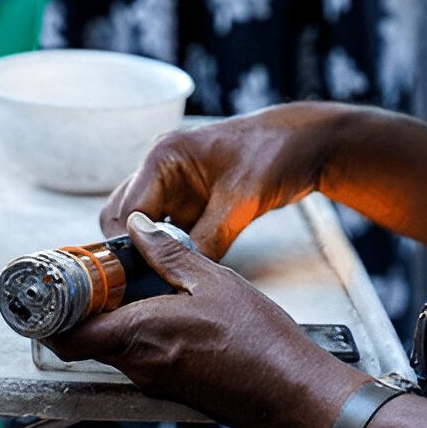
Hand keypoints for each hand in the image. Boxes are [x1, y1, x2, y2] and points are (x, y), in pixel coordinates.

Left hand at [47, 211, 364, 427]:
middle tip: (94, 276)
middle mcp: (139, 365)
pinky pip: (137, 358)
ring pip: (111, 349)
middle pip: (85, 341)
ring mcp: (154, 381)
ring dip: (111, 320)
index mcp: (141, 335)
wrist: (293, 393)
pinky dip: (136, 334)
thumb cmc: (261, 341)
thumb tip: (136, 228)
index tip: (55, 286)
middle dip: (81, 310)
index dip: (50, 314)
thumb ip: (168, 253)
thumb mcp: (213, 281)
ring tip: (133, 286)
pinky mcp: (172, 388)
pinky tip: (164, 310)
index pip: (67, 335)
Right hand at [100, 103, 337, 258]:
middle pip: (121, 219)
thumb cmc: (274, 153)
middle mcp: (160, 170)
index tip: (138, 279)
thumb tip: (180, 276)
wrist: (305, 144)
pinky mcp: (189, 203)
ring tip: (164, 281)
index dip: (127, 248)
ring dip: (150, 253)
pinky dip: (169, 251)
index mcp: (163, 158)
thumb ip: (208, 239)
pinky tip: (183, 270)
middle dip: (131, 252)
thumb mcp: (241, 201)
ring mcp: (173, 187)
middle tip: (148, 283)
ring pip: (141, 228)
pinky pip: (166, 233)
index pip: (124, 212)